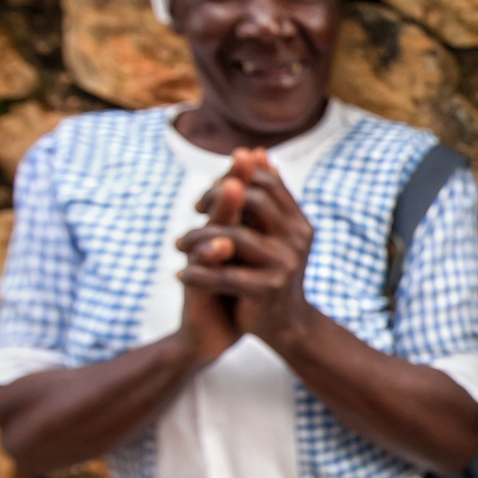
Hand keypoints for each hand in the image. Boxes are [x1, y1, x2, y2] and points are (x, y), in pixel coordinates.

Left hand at [178, 150, 316, 346]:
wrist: (287, 326)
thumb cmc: (271, 272)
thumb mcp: (271, 231)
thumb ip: (265, 196)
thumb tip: (257, 151)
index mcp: (298, 221)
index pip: (266, 182)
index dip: (232, 179)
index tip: (208, 195)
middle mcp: (297, 239)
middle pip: (253, 199)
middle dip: (216, 201)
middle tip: (194, 214)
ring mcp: (285, 264)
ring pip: (232, 236)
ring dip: (198, 238)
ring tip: (179, 247)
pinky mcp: (268, 290)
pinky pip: (224, 275)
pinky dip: (198, 274)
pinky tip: (181, 276)